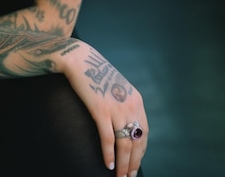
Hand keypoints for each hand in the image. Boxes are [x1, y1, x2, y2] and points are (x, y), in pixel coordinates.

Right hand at [58, 41, 147, 176]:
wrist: (80, 59)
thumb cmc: (96, 73)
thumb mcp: (118, 87)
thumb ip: (123, 104)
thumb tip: (123, 125)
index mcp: (136, 100)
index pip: (144, 132)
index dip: (141, 151)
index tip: (137, 163)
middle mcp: (130, 106)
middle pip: (136, 142)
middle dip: (134, 163)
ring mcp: (116, 109)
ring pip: (124, 144)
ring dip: (124, 164)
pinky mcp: (101, 111)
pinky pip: (108, 139)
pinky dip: (109, 155)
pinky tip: (108, 165)